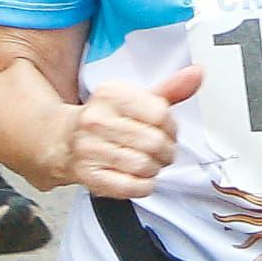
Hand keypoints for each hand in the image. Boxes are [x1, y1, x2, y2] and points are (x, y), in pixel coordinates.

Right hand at [63, 64, 198, 199]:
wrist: (64, 139)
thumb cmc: (106, 119)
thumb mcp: (136, 99)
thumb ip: (170, 89)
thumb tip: (197, 73)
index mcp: (110, 94)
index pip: (160, 113)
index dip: (172, 127)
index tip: (166, 131)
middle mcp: (96, 119)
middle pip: (155, 143)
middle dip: (166, 152)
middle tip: (160, 151)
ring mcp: (90, 149)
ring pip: (146, 166)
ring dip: (154, 169)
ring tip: (146, 162)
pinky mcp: (90, 175)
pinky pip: (134, 187)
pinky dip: (144, 185)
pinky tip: (136, 175)